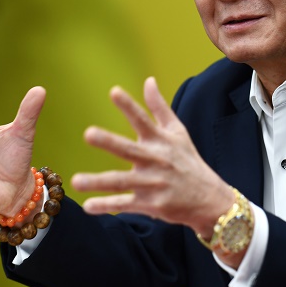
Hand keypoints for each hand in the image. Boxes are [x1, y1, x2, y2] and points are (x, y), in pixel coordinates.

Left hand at [72, 77, 233, 236]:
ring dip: (98, 182)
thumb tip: (148, 80)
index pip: (142, 119)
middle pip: (129, 150)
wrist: (210, 200)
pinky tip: (88, 206)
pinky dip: (107, 205)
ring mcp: (153, 184)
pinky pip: (126, 204)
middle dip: (109, 142)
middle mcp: (156, 160)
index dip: (129, 106)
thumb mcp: (178, 132)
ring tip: (75, 181)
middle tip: (88, 133)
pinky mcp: (151, 204)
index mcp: (161, 141)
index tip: (114, 91)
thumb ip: (159, 107)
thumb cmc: (189, 161)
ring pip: (122, 182)